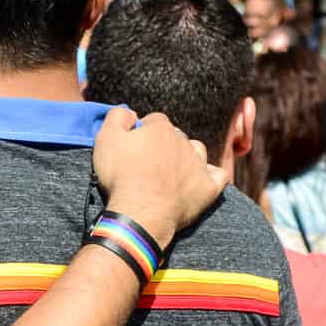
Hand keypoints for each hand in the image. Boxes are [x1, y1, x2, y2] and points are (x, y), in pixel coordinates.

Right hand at [92, 106, 229, 251]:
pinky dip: (212, 175)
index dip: (143, 132)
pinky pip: (219, 175)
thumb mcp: (106, 138)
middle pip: (176, 136)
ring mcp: (198, 164)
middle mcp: (183, 142)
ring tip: (173, 171)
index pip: (154, 121)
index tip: (134, 147)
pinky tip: (203, 179)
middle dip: (164, 145)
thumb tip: (130, 113)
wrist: (140, 213)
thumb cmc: (121, 176)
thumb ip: (117, 117)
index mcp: (160, 128)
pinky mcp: (208, 187)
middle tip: (148, 164)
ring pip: (197, 151)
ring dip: (188, 156)